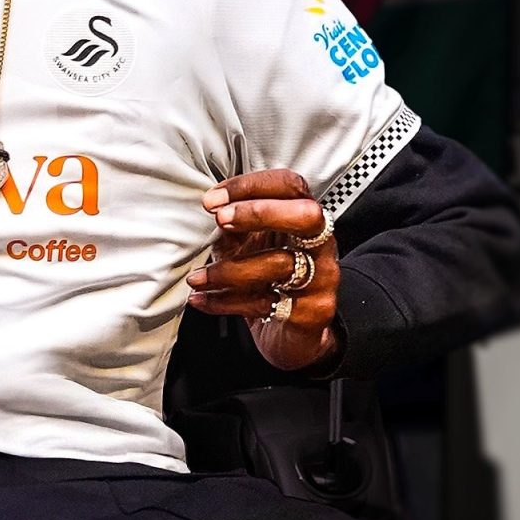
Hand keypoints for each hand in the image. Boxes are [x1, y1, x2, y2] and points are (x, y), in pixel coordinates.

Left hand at [185, 169, 340, 371]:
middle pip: (306, 215)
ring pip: (280, 264)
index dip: (251, 186)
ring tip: (197, 277)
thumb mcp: (246, 245)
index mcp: (304, 219)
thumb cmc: (266, 279)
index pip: (290, 185)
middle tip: (220, 220)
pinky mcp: (313, 312)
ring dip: (229, 269)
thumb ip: (233, 224)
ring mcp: (322, 278)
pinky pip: (266, 303)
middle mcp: (321, 244)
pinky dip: (226, 302)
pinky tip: (201, 299)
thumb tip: (211, 206)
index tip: (212, 200)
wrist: (290, 334)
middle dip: (259, 212)